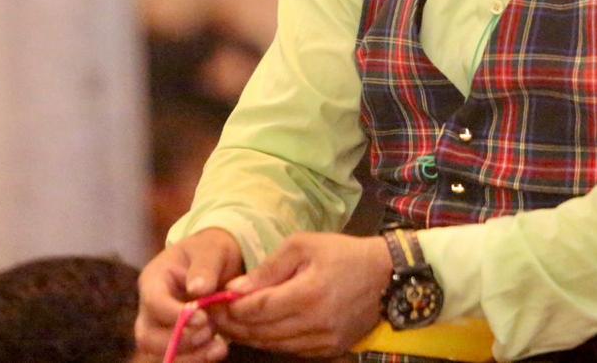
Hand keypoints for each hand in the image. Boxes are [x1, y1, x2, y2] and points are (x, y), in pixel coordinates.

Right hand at [135, 228, 244, 361]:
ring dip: (189, 355)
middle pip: (148, 336)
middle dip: (179, 340)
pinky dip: (197, 358)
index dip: (175, 315)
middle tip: (210, 331)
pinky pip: (178, 357)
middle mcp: (150, 307)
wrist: (216, 262)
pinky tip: (219, 350)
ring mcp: (159, 326)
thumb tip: (198, 289)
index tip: (202, 318)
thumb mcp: (211, 250)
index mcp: (154, 279)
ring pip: (159, 353)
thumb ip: (205, 267)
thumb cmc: (210, 252)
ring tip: (219, 346)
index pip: (153, 302)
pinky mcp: (174, 340)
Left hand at [215, 233, 391, 356]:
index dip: (230, 308)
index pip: (257, 309)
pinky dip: (269, 342)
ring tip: (228, 323)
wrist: (385, 276)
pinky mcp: (328, 351)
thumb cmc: (342, 253)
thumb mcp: (304, 245)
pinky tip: (256, 331)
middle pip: (261, 332)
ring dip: (247, 336)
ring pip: (272, 345)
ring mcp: (323, 342)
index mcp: (308, 293)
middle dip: (232, 324)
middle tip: (211, 315)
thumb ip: (269, 268)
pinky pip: (289, 350)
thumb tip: (234, 288)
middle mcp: (315, 324)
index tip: (210, 301)